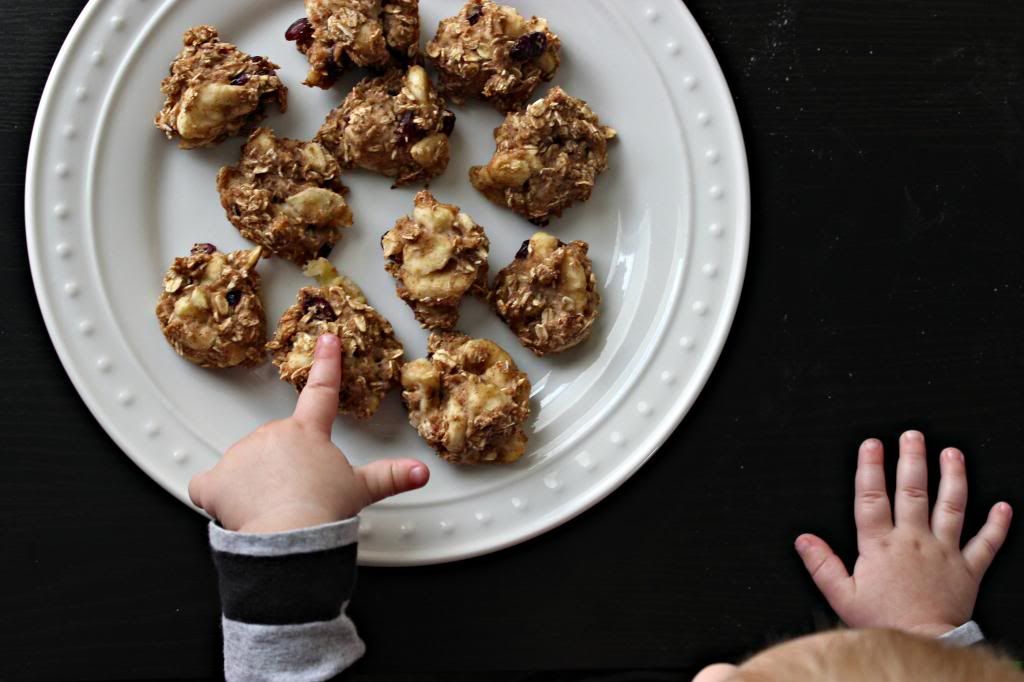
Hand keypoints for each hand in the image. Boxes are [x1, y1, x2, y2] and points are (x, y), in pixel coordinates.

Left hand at [189, 334, 429, 533]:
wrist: (290, 533)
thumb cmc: (324, 509)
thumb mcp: (361, 490)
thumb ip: (391, 476)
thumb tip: (421, 472)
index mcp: (307, 432)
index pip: (321, 391)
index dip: (326, 363)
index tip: (326, 340)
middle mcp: (271, 434)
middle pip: (275, 443)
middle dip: (282, 464)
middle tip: (296, 492)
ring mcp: (240, 455)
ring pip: (244, 465)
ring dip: (254, 483)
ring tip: (273, 508)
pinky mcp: (215, 481)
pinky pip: (208, 486)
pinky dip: (216, 497)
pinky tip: (232, 509)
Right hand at [795, 430, 1012, 635]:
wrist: (923, 645)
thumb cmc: (883, 622)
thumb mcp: (841, 595)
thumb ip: (822, 564)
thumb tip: (803, 539)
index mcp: (880, 545)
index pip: (872, 497)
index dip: (870, 468)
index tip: (872, 444)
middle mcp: (913, 540)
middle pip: (913, 491)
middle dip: (912, 460)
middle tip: (913, 435)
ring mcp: (944, 552)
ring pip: (951, 507)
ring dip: (953, 478)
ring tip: (953, 454)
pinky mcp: (968, 570)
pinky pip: (986, 544)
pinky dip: (997, 525)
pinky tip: (1004, 506)